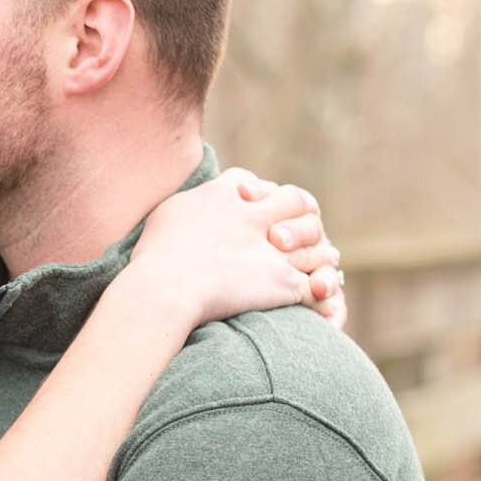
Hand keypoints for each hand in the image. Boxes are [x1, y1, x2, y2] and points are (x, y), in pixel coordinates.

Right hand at [131, 171, 345, 333]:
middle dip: (300, 214)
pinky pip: (316, 286)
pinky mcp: (284, 281)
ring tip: (324, 263)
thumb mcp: (169, 212)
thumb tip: (197, 202)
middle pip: (296, 201)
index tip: (255, 205)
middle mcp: (256, 215)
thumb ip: (191, 203)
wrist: (165, 288)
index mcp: (227, 194)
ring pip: (317, 242)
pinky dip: (323, 294)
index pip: (253, 182)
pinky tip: (322, 299)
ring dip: (321, 252)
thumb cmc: (156, 255)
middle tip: (291, 235)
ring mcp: (274, 248)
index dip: (259, 193)